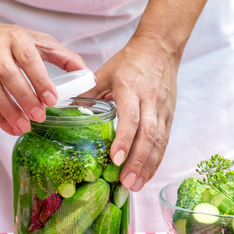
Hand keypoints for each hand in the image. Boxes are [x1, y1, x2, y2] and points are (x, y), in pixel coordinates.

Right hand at [0, 16, 86, 134]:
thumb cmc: (8, 38)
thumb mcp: (37, 40)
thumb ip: (62, 56)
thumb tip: (85, 73)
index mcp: (16, 38)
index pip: (28, 59)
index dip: (40, 80)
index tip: (52, 99)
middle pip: (9, 76)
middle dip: (25, 98)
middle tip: (40, 116)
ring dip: (9, 112)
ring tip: (25, 126)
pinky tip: (11, 127)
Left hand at [87, 36, 179, 190]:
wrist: (160, 48)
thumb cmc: (130, 61)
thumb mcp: (105, 72)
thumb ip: (87, 92)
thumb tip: (64, 108)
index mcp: (130, 88)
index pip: (131, 117)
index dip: (125, 139)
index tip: (116, 159)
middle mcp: (150, 100)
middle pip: (148, 135)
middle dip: (137, 161)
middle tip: (126, 182)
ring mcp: (162, 109)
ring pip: (159, 141)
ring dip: (148, 166)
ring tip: (136, 185)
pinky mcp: (169, 116)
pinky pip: (164, 141)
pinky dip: (156, 160)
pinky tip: (146, 175)